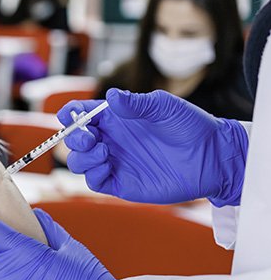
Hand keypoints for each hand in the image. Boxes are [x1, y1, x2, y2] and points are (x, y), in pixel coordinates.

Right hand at [57, 89, 247, 206]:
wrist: (212, 157)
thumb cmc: (191, 126)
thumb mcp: (164, 107)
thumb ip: (136, 104)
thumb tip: (111, 96)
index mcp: (115, 118)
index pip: (81, 114)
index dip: (69, 113)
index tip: (67, 115)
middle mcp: (110, 139)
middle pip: (74, 141)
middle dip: (74, 138)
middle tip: (90, 138)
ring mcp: (114, 162)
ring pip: (79, 162)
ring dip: (82, 157)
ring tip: (105, 152)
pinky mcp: (121, 183)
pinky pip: (94, 182)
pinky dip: (92, 175)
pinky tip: (108, 166)